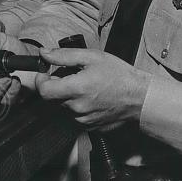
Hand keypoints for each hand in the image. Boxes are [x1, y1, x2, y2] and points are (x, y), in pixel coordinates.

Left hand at [34, 47, 151, 130]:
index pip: (44, 91)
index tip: (45, 74)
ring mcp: (83, 120)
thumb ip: (64, 55)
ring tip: (85, 87)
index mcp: (77, 89)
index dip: (41, 81)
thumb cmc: (120, 76)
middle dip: (57, 86)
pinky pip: (75, 116)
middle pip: (53, 98)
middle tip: (71, 76)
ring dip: (67, 97)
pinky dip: (78, 106)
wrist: (140, 98)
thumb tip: (44, 53)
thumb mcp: (92, 57)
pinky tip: (91, 98)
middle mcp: (77, 107)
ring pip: (63, 107)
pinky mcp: (89, 127)